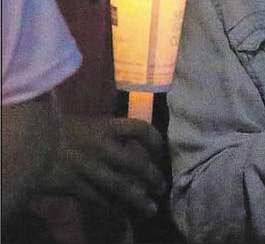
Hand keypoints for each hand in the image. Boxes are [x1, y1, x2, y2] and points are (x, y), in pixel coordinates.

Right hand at [38, 115, 166, 218]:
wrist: (27, 141)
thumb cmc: (52, 128)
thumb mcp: (82, 122)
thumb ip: (101, 131)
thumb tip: (119, 136)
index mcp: (104, 126)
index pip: (139, 128)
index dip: (154, 139)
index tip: (160, 149)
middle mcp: (103, 148)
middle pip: (137, 163)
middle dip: (153, 177)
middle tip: (162, 187)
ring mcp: (90, 168)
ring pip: (122, 186)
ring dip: (138, 199)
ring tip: (151, 209)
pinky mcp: (74, 185)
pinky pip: (98, 199)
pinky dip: (110, 208)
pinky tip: (119, 215)